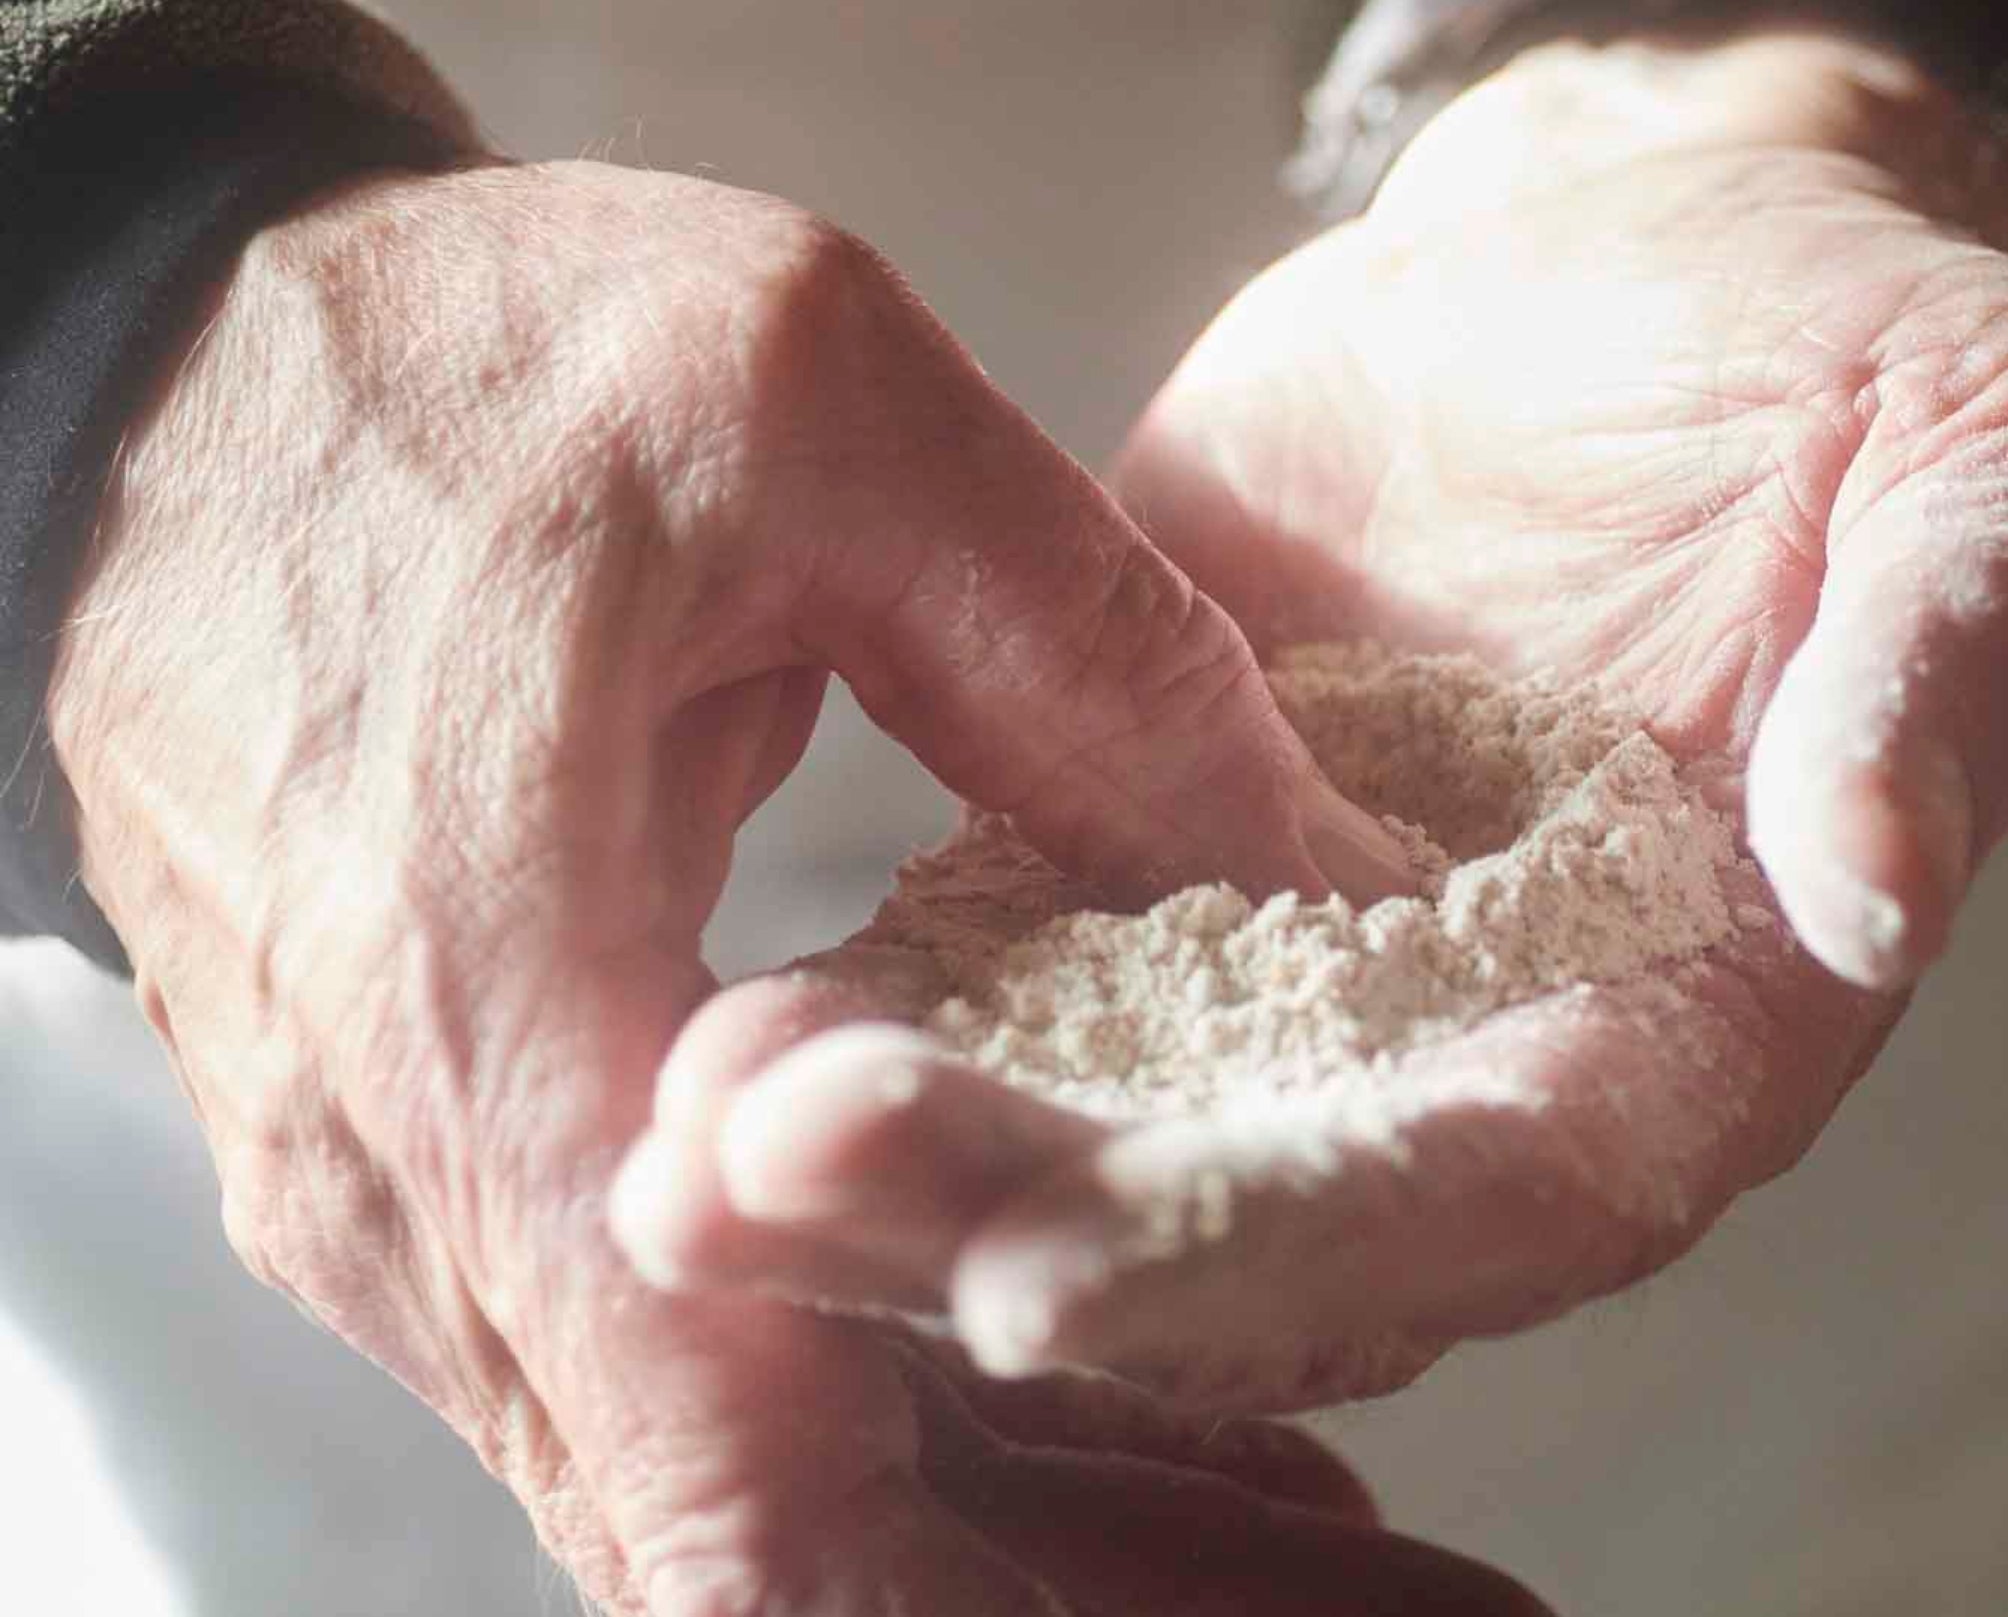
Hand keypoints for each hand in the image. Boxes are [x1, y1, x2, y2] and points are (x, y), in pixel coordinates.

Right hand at [48, 160, 1532, 1614]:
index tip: (1272, 1609)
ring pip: (723, 1496)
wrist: (159, 375)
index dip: (1016, 1601)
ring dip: (1006, 1541)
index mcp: (494, 1010)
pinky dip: (889, 1441)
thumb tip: (1341, 885)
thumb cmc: (449, 366)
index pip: (732, 1479)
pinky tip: (1105, 1446)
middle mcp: (418, 1187)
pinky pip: (673, 1391)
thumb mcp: (814, 401)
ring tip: (1304, 1543)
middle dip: (1070, 1597)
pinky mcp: (426, 1176)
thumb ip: (1085, 658)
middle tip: (1383, 1598)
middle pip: (764, 1550)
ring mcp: (404, 1207)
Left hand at [612, 28, 2007, 1411]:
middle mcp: (1480, 1051)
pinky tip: (692, 1026)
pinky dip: (858, 1019)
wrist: (1654, 264)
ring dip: (880, 1170)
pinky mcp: (1150, 846)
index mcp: (1692, 1017)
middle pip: (1242, 1220)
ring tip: (665, 1148)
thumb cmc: (1862, 355)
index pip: (1494, 1199)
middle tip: (751, 1195)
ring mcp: (1303, 972)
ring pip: (1086, 1131)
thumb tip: (1877, 883)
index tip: (1042, 1278)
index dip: (1280, 1249)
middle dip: (995, 1230)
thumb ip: (1954, 668)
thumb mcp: (1990, 457)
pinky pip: (998, 968)